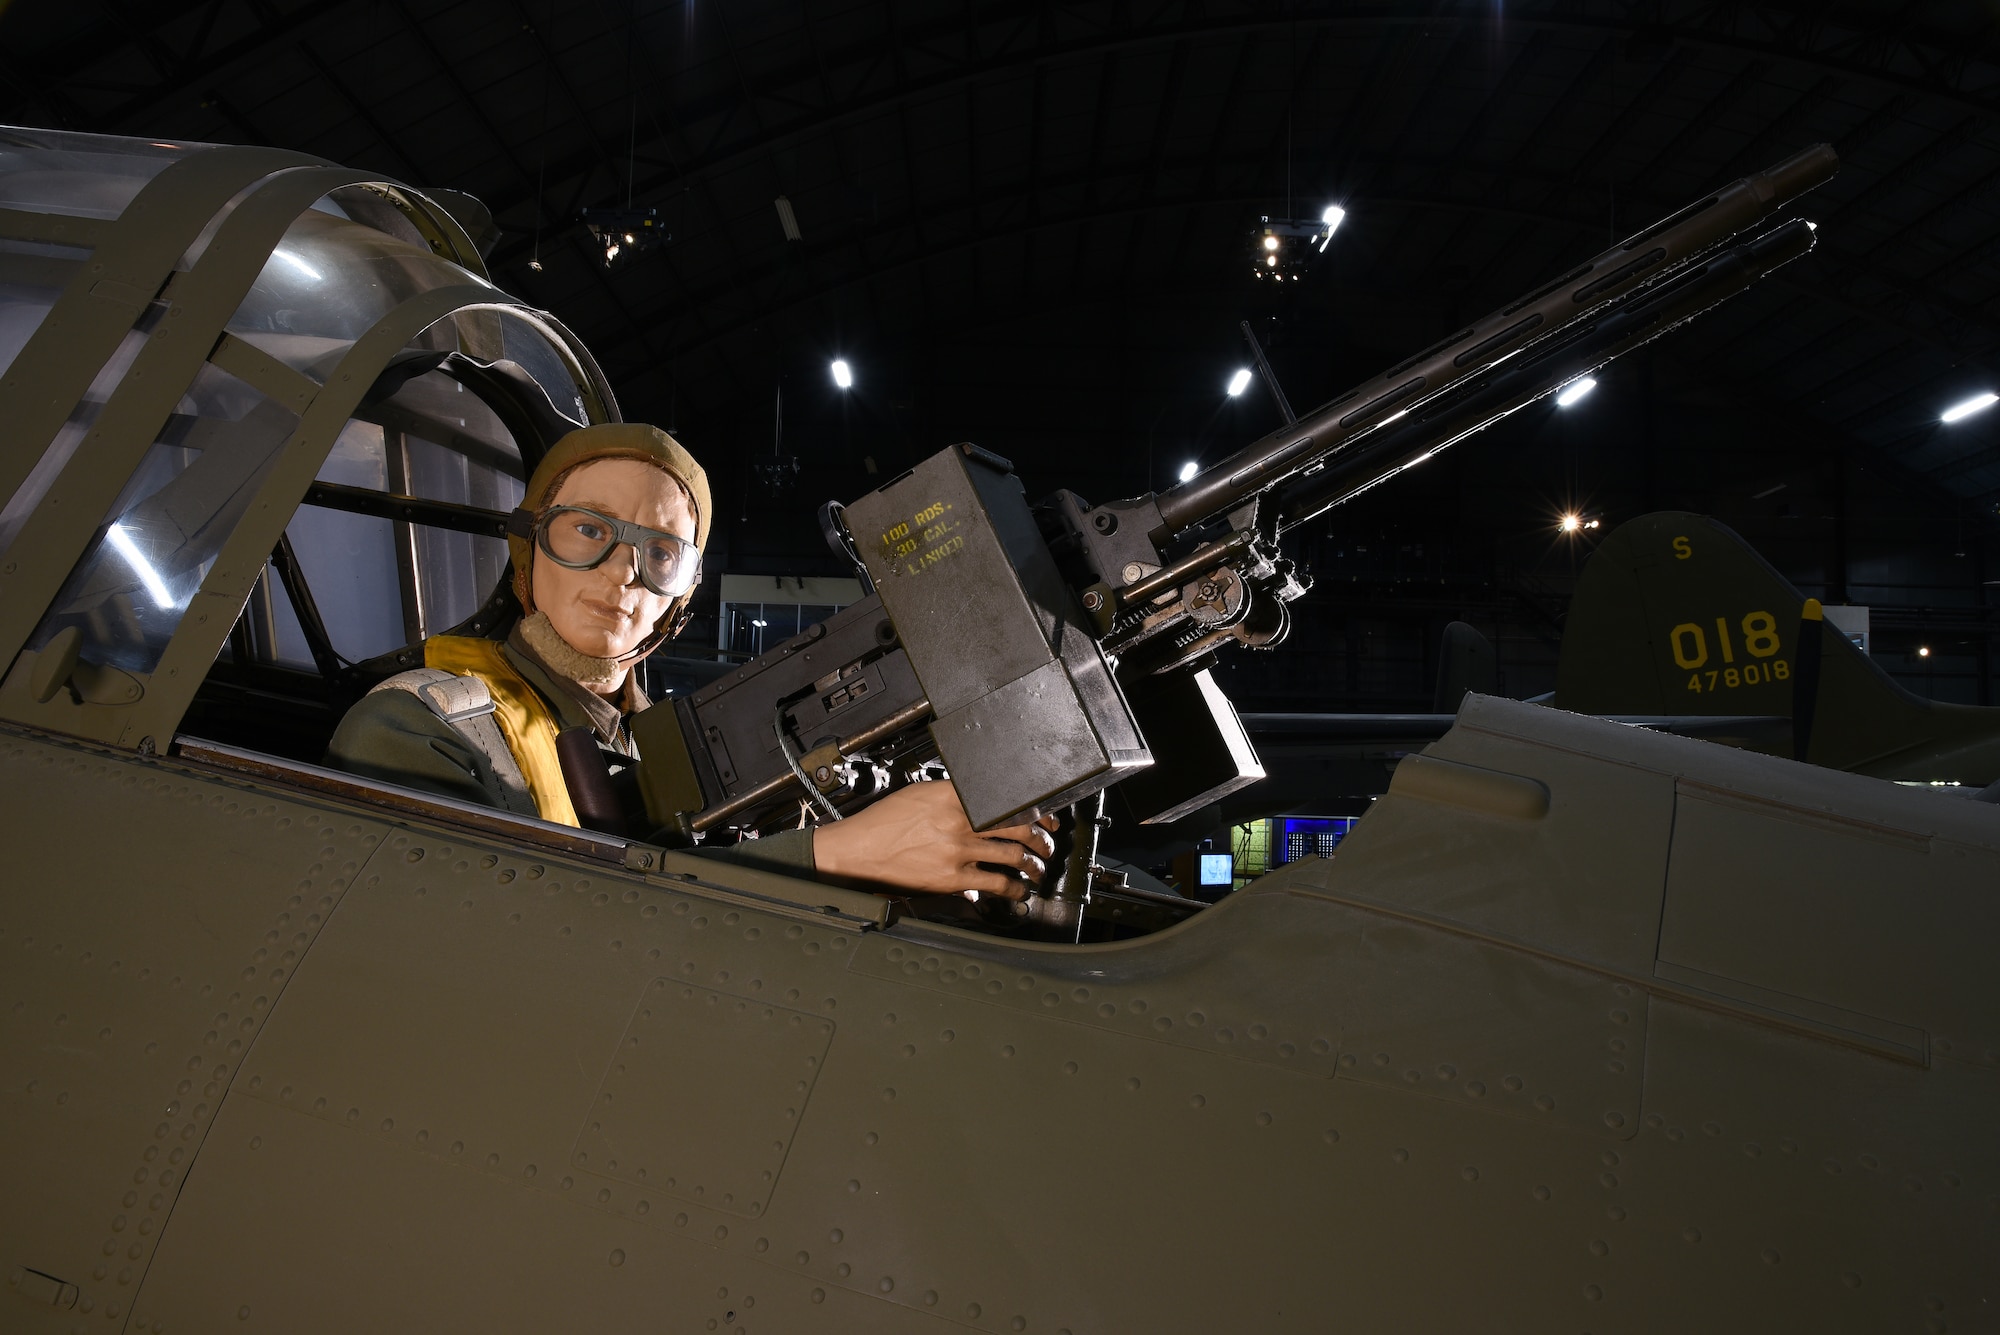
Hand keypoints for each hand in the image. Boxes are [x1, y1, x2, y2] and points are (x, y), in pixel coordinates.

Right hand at [811, 780, 1059, 897]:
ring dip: (1033, 864)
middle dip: (1040, 837)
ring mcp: (957, 850)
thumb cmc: (884, 823)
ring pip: (1012, 855)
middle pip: (1017, 826)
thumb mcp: (919, 794)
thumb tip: (979, 798)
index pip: (1005, 800)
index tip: (1044, 816)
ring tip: (1038, 867)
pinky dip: (1013, 888)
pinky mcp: (952, 877)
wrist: (859, 850)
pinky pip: (994, 883)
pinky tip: (1019, 890)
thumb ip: (952, 795)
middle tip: (1047, 843)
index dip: (1033, 810)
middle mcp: (959, 820)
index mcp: (952, 795)